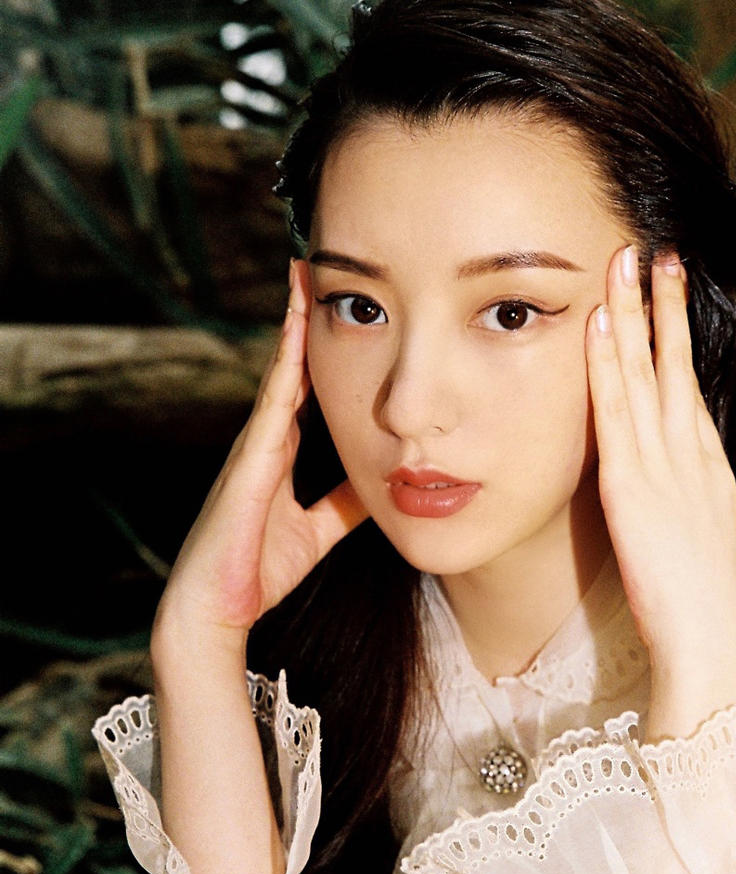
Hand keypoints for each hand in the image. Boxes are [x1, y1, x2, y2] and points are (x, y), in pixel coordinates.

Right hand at [152, 259, 368, 653]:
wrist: (215, 609)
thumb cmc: (258, 569)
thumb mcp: (318, 531)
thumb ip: (344, 505)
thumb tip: (382, 485)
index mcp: (281, 452)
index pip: (306, 385)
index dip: (321, 346)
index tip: (341, 305)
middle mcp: (266, 438)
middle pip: (291, 364)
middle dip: (303, 316)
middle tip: (316, 264)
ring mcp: (255, 443)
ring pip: (280, 369)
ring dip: (293, 322)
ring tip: (304, 274)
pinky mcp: (250, 458)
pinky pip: (273, 398)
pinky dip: (285, 360)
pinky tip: (296, 328)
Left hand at [585, 245, 735, 674]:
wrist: (709, 641)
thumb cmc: (700, 602)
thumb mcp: (697, 534)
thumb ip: (679, 498)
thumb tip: (661, 480)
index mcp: (706, 463)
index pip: (686, 382)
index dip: (675, 333)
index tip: (668, 289)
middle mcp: (689, 451)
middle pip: (672, 362)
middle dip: (662, 303)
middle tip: (652, 250)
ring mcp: (662, 463)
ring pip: (646, 371)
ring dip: (635, 313)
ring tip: (626, 262)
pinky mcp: (631, 484)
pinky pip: (616, 410)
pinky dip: (609, 363)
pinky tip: (600, 324)